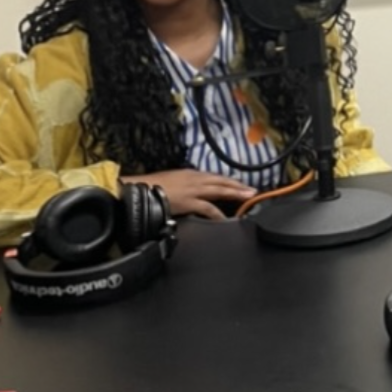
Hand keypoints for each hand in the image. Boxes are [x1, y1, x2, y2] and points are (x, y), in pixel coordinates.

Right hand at [123, 170, 255, 220]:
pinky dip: (219, 213)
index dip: (228, 181)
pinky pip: (208, 208)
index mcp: (190, 173)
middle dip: (238, 185)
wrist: (139, 188)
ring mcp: (193, 189)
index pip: (214, 177)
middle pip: (221, 181)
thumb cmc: (151, 186)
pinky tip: (226, 218)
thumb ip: (184, 184)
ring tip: (248, 198)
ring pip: (220, 190)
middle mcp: (194, 178)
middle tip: (252, 190)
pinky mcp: (189, 201)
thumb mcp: (171, 181)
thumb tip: (192, 192)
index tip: (239, 184)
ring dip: (235, 194)